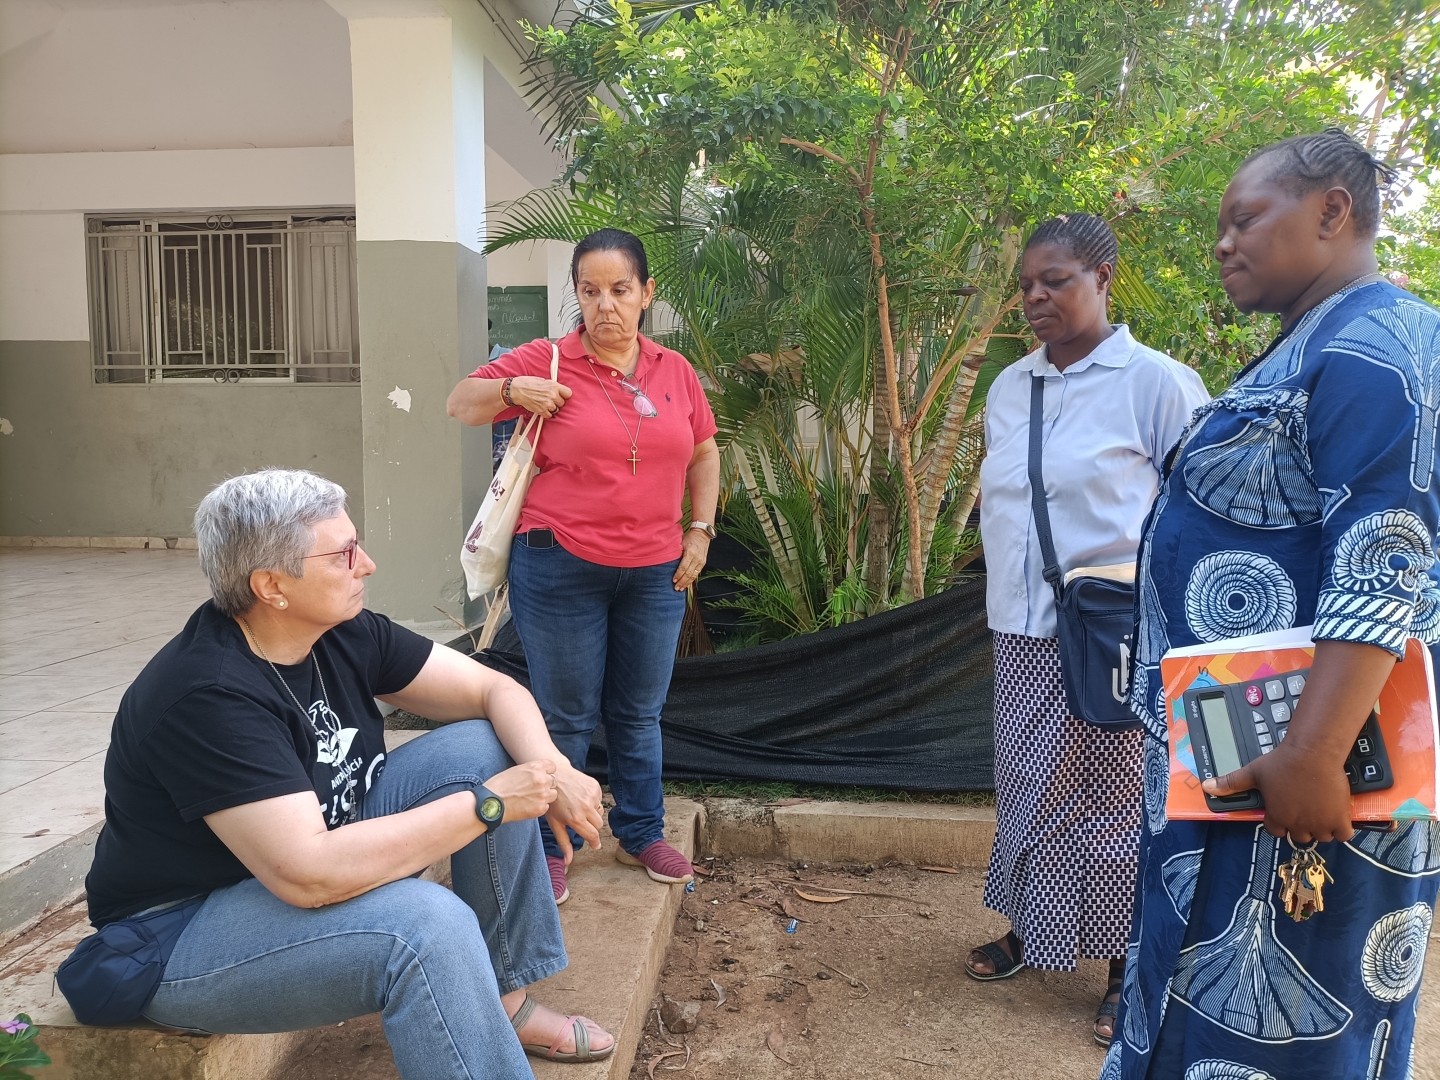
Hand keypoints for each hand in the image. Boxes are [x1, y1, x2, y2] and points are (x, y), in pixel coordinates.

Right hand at [484, 760, 558, 823]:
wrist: (491, 804)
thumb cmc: (499, 786)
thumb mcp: (516, 770)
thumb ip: (531, 771)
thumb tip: (540, 773)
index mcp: (535, 767)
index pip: (552, 766)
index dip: (547, 772)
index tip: (543, 775)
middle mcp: (542, 779)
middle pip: (553, 781)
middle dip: (546, 784)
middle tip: (534, 789)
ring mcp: (542, 795)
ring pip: (552, 794)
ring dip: (545, 796)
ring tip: (531, 798)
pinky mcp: (540, 808)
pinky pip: (546, 806)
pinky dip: (539, 807)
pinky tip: (528, 806)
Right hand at [510, 377, 571, 417]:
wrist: (517, 390)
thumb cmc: (527, 383)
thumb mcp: (543, 380)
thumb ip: (552, 386)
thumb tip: (558, 390)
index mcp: (554, 386)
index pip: (569, 393)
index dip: (564, 395)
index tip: (562, 396)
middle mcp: (553, 395)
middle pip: (562, 403)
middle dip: (557, 402)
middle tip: (549, 399)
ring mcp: (548, 404)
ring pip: (556, 410)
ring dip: (551, 408)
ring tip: (543, 402)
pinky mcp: (542, 411)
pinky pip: (549, 415)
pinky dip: (545, 413)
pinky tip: (540, 407)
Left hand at [544, 764, 604, 864]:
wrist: (555, 777)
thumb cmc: (553, 802)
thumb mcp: (555, 823)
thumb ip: (564, 843)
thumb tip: (568, 862)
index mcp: (576, 819)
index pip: (593, 835)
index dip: (595, 842)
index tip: (595, 845)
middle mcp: (586, 808)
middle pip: (598, 825)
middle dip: (591, 826)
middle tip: (581, 821)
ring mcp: (592, 796)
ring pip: (600, 812)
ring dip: (592, 813)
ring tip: (579, 806)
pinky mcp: (595, 787)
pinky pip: (599, 800)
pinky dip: (593, 801)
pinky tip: (581, 797)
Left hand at [673, 529, 709, 590]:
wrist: (702, 534)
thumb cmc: (690, 538)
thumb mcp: (681, 543)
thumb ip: (677, 553)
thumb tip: (668, 563)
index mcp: (690, 553)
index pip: (683, 567)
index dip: (678, 575)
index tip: (673, 580)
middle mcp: (697, 558)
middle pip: (688, 573)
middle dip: (682, 582)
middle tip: (676, 588)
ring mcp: (701, 562)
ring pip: (693, 576)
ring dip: (686, 583)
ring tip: (681, 588)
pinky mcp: (703, 563)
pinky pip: (696, 574)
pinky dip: (691, 580)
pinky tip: (687, 584)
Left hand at [1203, 740, 1354, 842]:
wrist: (1312, 753)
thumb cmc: (1281, 762)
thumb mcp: (1252, 773)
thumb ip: (1231, 783)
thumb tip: (1206, 787)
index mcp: (1277, 816)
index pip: (1276, 831)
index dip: (1280, 821)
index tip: (1286, 810)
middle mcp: (1297, 824)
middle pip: (1300, 836)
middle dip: (1301, 826)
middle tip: (1305, 809)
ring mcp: (1319, 823)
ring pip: (1322, 837)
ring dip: (1321, 828)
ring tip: (1320, 811)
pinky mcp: (1339, 819)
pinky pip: (1343, 835)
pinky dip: (1341, 829)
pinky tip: (1337, 817)